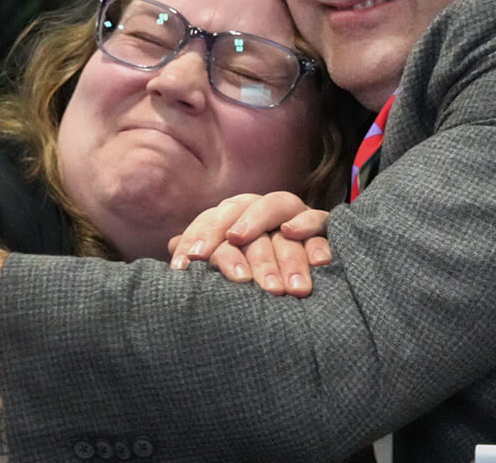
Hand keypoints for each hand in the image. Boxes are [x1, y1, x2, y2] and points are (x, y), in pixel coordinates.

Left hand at [168, 191, 330, 296]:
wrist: (302, 272)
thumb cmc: (253, 268)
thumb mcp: (227, 262)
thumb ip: (202, 251)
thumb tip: (172, 246)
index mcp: (237, 212)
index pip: (215, 216)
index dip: (201, 236)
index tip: (188, 263)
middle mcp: (264, 207)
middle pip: (248, 209)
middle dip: (240, 240)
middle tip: (238, 277)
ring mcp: (294, 212)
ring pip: (283, 214)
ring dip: (280, 250)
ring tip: (275, 287)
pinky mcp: (324, 224)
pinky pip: (320, 220)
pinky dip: (311, 232)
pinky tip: (312, 258)